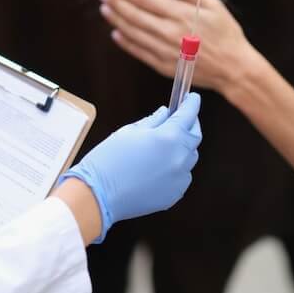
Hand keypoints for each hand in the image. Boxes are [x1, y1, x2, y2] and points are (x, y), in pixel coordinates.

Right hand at [61, 93, 201, 242]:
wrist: (98, 194)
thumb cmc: (109, 159)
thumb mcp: (129, 132)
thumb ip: (153, 121)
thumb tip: (165, 113)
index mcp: (169, 137)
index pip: (188, 114)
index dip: (191, 103)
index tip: (192, 98)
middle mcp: (180, 158)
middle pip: (195, 137)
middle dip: (191, 125)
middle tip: (182, 119)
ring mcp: (179, 178)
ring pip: (189, 158)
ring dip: (182, 148)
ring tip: (164, 147)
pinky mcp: (174, 194)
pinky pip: (181, 177)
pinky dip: (175, 169)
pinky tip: (157, 168)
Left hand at [99, 0, 256, 92]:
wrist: (233, 69)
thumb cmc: (227, 35)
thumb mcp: (214, 5)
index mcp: (181, 14)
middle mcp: (169, 32)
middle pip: (135, 15)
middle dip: (116, 3)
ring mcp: (164, 50)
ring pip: (133, 33)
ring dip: (117, 21)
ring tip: (105, 10)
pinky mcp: (163, 65)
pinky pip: (139, 52)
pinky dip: (126, 43)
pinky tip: (116, 34)